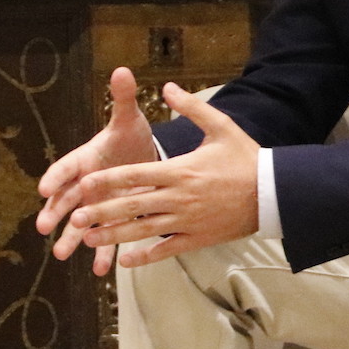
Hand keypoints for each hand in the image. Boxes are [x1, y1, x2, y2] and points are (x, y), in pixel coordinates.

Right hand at [36, 67, 163, 274]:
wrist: (143, 157)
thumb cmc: (130, 137)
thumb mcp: (129, 119)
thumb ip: (123, 99)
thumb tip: (122, 70)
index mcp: (87, 158)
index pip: (68, 166)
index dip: (56, 176)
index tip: (44, 187)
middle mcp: (87, 184)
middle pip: (67, 199)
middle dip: (55, 212)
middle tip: (42, 226)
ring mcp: (97, 205)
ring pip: (81, 223)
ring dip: (72, 238)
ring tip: (61, 254)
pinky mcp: (112, 220)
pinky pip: (106, 238)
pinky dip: (103, 254)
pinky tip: (98, 271)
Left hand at [59, 82, 259, 272]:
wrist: (273, 193)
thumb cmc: (245, 158)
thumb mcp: (221, 127)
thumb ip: (191, 107)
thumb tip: (166, 87)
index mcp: (180, 170)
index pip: (135, 175)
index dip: (107, 180)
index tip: (84, 184)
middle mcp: (179, 198)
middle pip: (132, 206)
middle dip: (101, 212)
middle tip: (75, 218)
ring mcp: (187, 221)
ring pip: (144, 230)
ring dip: (115, 236)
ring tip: (89, 239)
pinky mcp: (197, 239)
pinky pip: (166, 250)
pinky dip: (145, 256)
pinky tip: (125, 260)